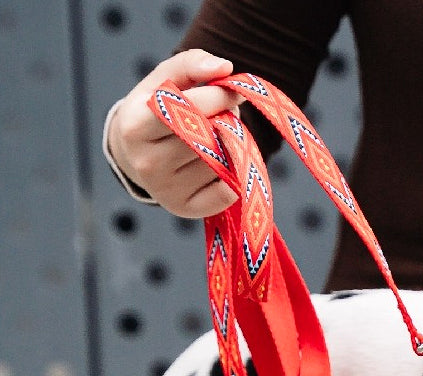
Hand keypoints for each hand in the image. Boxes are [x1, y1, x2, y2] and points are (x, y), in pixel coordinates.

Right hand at [106, 50, 242, 217]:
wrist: (138, 157)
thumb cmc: (156, 112)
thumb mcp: (162, 82)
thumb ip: (191, 65)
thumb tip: (225, 68)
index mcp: (135, 126)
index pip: (187, 110)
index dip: (216, 97)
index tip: (230, 91)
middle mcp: (147, 163)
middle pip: (207, 138)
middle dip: (225, 121)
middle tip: (224, 115)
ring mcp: (167, 190)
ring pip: (220, 163)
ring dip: (230, 147)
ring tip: (216, 138)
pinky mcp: (186, 209)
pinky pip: (227, 190)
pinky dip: (232, 174)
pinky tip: (218, 164)